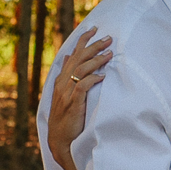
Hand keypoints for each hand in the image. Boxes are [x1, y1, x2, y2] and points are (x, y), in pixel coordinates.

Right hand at [48, 28, 111, 169]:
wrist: (60, 140)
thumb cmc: (66, 118)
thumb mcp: (65, 94)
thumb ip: (68, 75)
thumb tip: (70, 56)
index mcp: (61, 80)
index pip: (73, 55)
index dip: (82, 41)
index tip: (93, 29)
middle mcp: (63, 84)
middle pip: (78, 59)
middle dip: (93, 46)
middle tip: (108, 38)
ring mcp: (67, 94)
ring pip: (80, 70)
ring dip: (95, 60)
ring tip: (110, 53)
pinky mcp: (73, 104)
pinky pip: (82, 87)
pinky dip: (92, 79)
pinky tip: (103, 76)